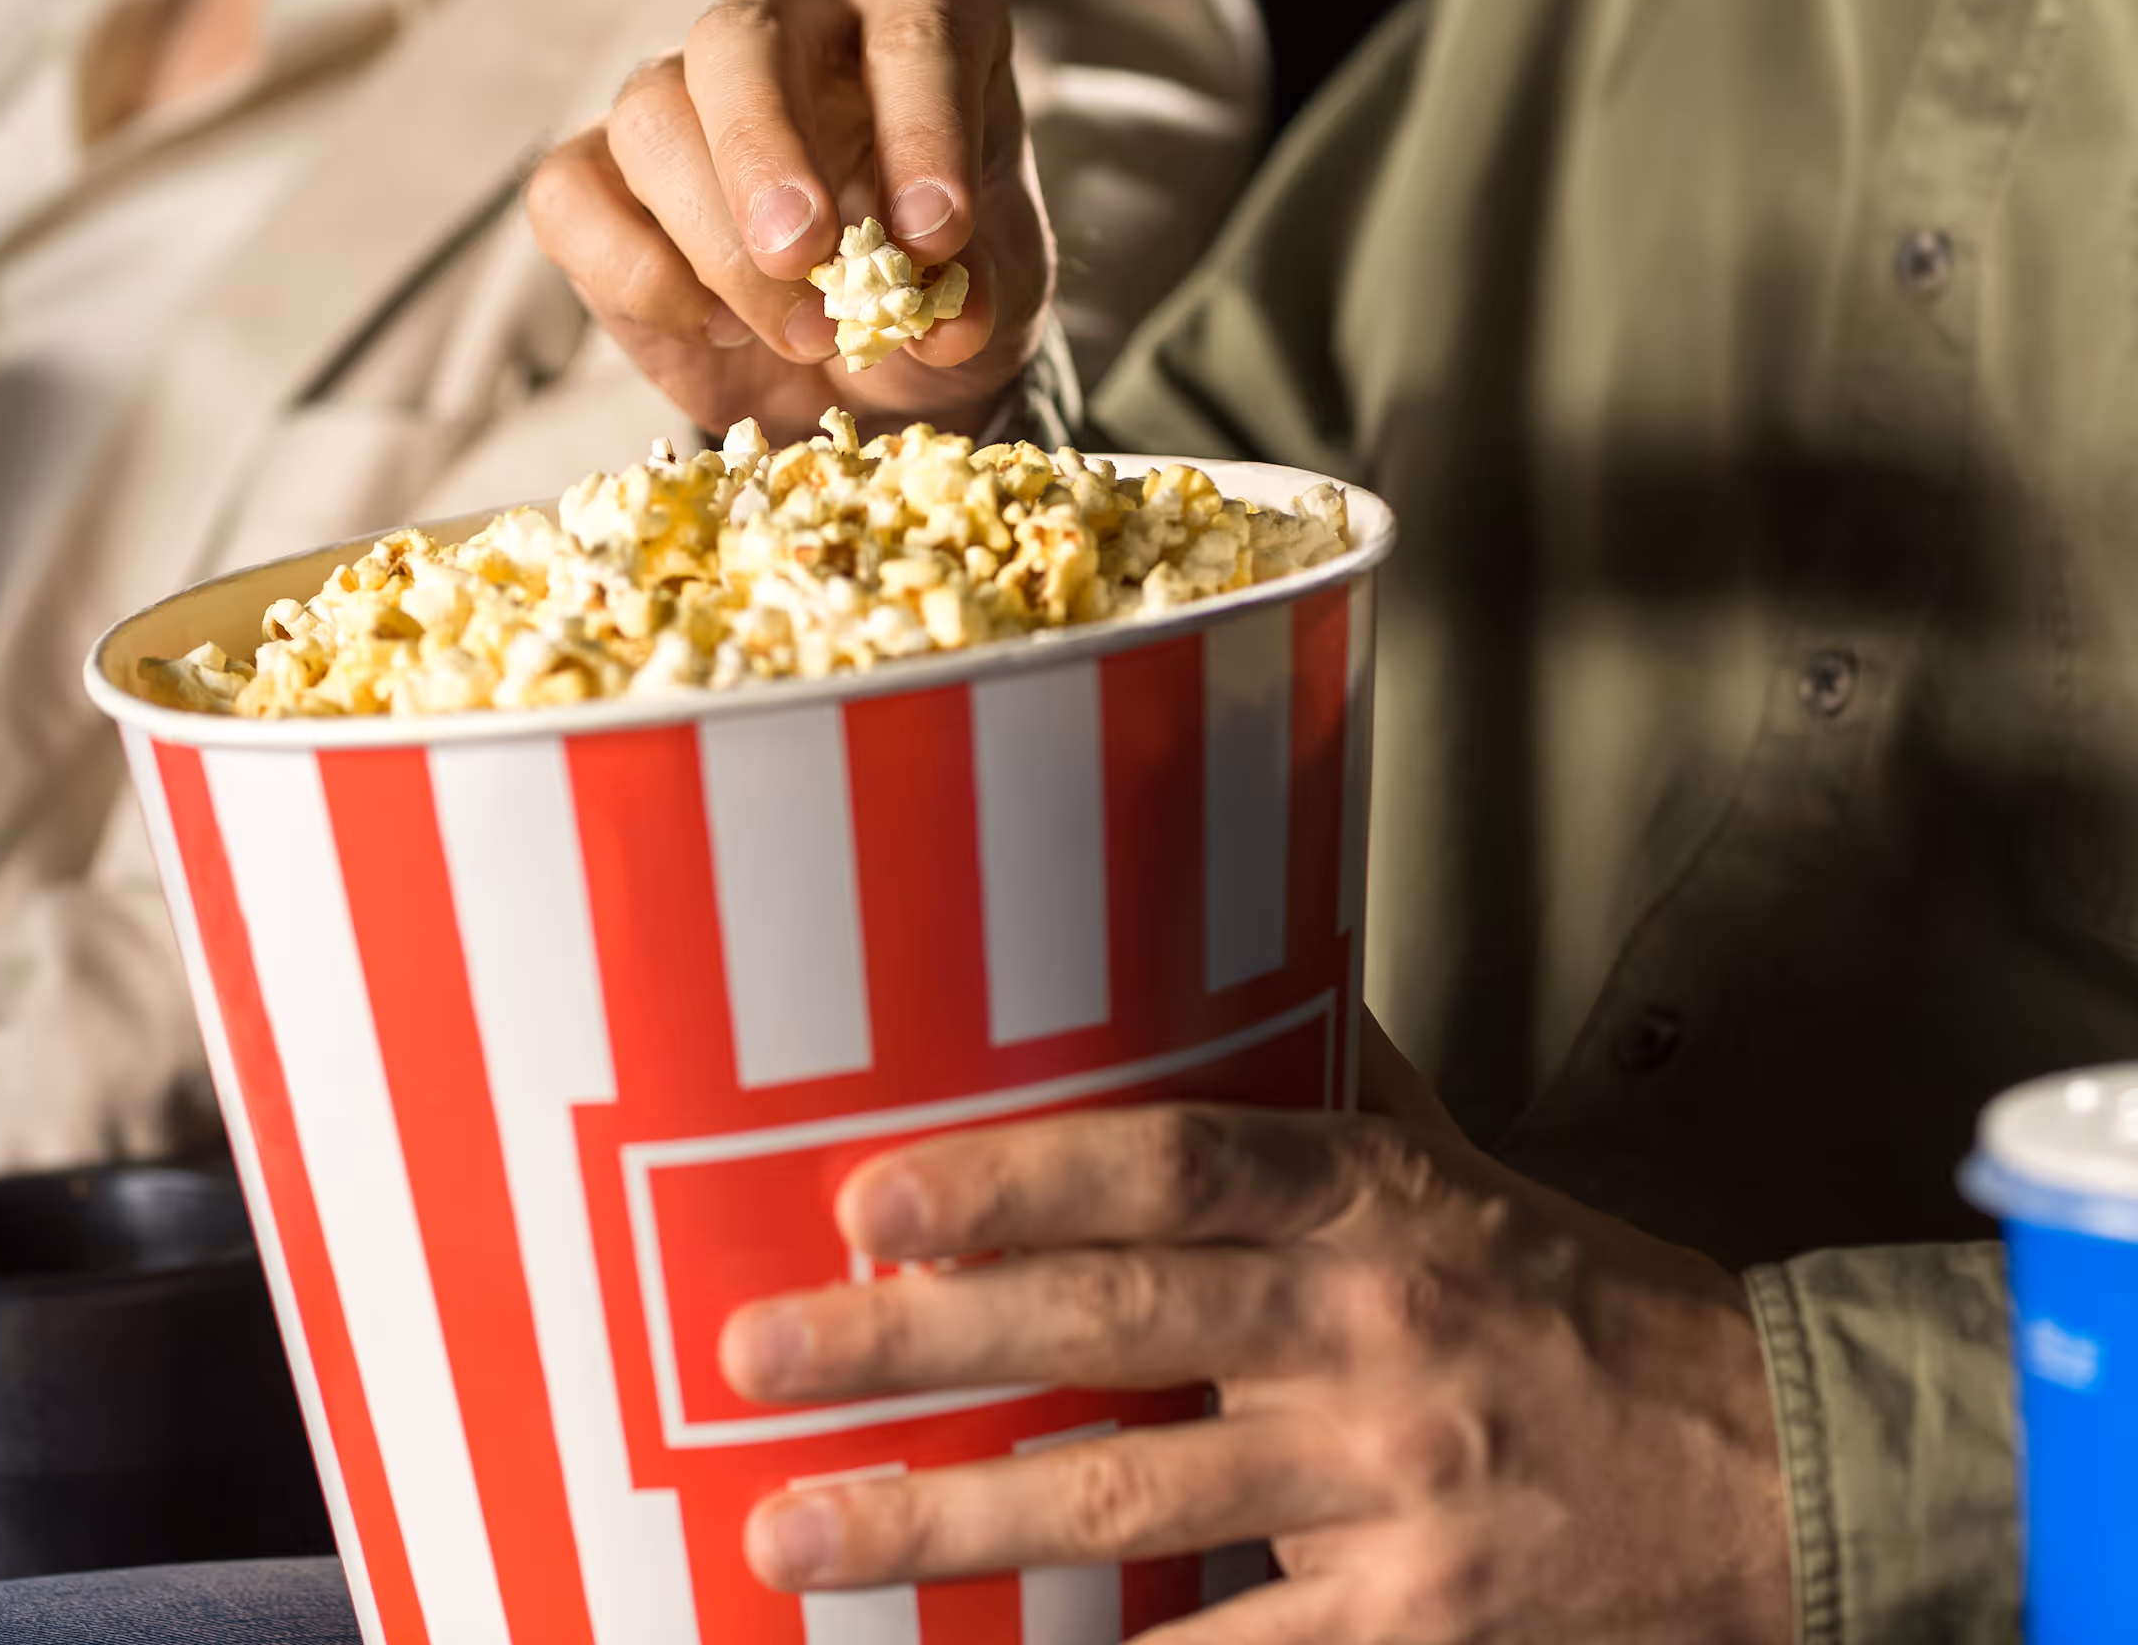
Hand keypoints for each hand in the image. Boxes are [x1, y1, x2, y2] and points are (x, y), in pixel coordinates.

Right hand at [526, 0, 1051, 444]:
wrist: (866, 356)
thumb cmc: (936, 280)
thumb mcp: (993, 286)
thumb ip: (981, 283)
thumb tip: (945, 318)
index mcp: (908, 9)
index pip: (914, 16)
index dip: (923, 119)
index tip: (936, 232)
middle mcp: (789, 22)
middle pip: (739, 37)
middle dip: (764, 150)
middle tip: (802, 255)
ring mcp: (680, 88)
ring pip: (652, 120)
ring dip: (718, 247)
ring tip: (803, 335)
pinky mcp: (598, 171)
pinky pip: (573, 195)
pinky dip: (640, 275)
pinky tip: (717, 328)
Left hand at [719, 1019, 1793, 1642]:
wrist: (1788, 1475)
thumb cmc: (1591, 1308)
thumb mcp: (1472, 1169)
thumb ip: (1330, 1091)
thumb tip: (1212, 964)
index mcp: (1376, 1201)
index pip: (1172, 1164)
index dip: (1015, 1177)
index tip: (870, 1196)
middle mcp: (1371, 1334)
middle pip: (1108, 1326)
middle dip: (911, 1347)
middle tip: (756, 1353)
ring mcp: (1387, 1494)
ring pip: (1128, 1507)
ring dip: (944, 1527)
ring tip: (793, 1535)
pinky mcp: (1411, 1628)